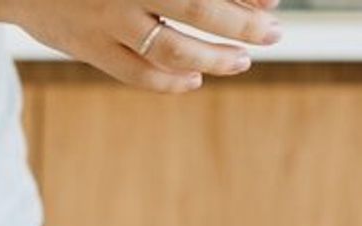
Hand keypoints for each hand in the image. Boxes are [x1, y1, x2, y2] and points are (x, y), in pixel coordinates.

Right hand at [2, 0, 280, 92]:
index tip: (272, 2)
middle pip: (201, 11)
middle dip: (245, 26)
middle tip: (273, 34)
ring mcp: (107, 21)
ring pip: (173, 50)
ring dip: (214, 59)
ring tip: (240, 61)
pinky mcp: (88, 48)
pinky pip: (136, 74)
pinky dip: (170, 83)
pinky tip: (193, 81)